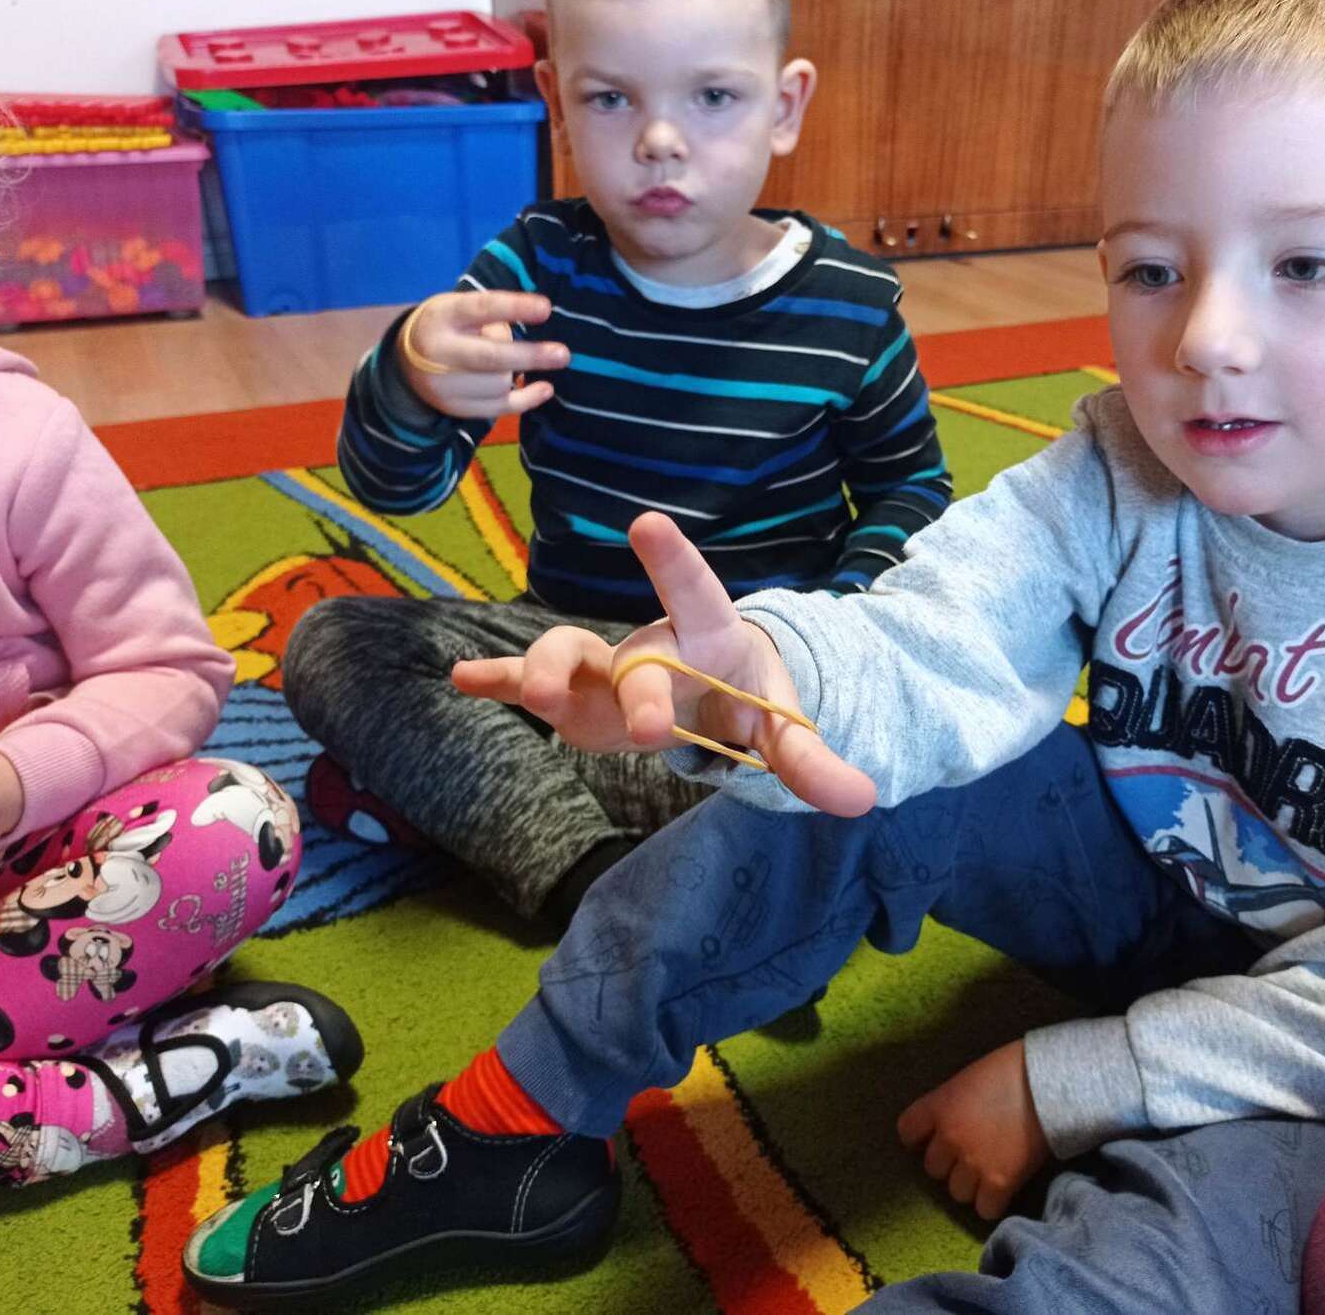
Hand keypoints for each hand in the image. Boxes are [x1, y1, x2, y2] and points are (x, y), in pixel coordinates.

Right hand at [399, 289, 570, 419]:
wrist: (406, 359)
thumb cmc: (449, 325)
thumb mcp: (460, 307)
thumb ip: (492, 315)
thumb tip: (530, 338)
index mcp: (442, 316)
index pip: (481, 309)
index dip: (514, 308)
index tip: (546, 308)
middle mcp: (437, 351)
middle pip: (490, 357)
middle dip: (529, 356)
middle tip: (563, 354)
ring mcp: (443, 385)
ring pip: (498, 384)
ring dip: (518, 371)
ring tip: (521, 360)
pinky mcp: (454, 408)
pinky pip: (499, 408)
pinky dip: (527, 399)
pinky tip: (545, 388)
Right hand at [452, 512, 876, 816]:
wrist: (711, 689)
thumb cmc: (745, 695)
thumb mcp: (782, 725)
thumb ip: (812, 760)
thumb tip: (863, 800)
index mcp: (708, 637)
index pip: (697, 595)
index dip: (675, 562)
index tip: (648, 524)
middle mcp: (649, 646)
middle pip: (634, 660)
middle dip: (636, 693)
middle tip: (652, 732)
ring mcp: (602, 669)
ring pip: (563, 655)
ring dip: (540, 671)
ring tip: (530, 696)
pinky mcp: (572, 696)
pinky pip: (523, 682)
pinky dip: (494, 680)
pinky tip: (461, 678)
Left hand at [896, 1040, 1052, 1220]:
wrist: (1049, 1082)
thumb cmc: (1010, 1070)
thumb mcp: (967, 1079)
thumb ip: (951, 1105)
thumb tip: (949, 1123)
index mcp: (939, 1107)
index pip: (907, 1131)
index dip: (918, 1138)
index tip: (930, 1139)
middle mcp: (949, 1138)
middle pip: (933, 1168)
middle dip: (949, 1163)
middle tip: (970, 1154)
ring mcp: (973, 1162)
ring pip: (957, 1192)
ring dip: (970, 1185)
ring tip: (988, 1172)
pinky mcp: (1000, 1182)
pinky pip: (985, 1209)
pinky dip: (993, 1202)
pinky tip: (1003, 1188)